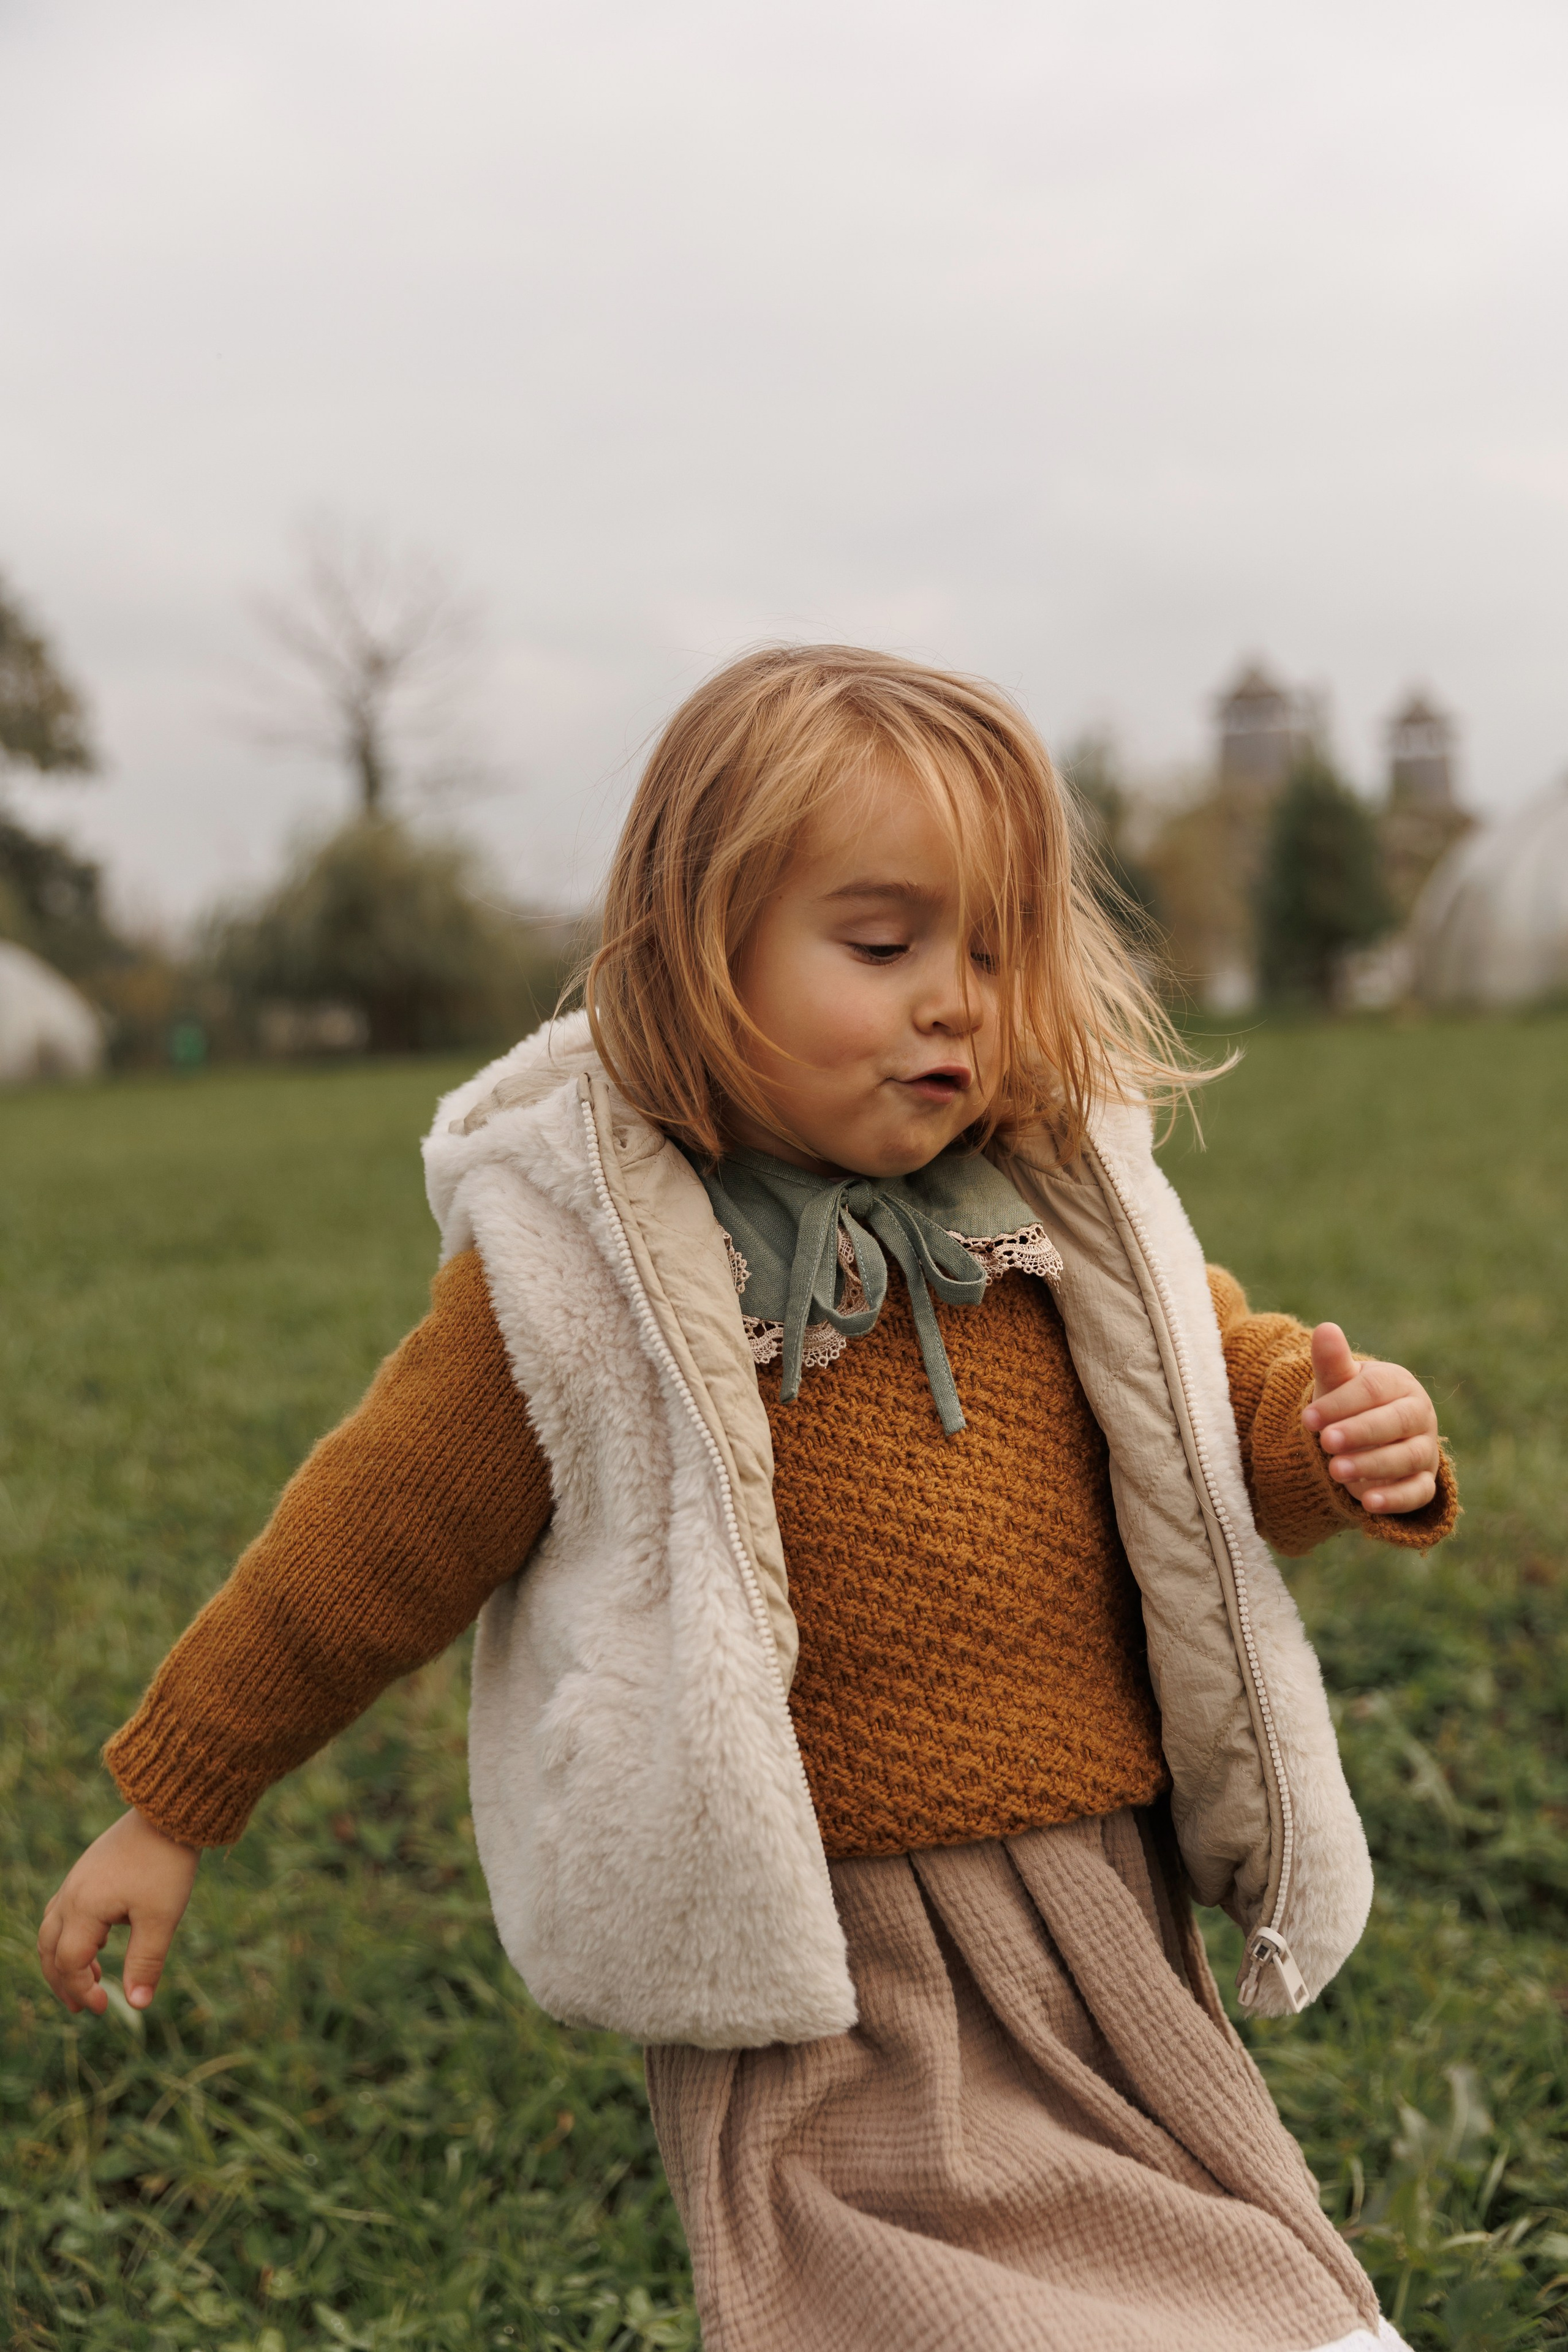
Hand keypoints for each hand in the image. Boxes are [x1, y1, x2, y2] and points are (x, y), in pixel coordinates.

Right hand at [37, 1808, 198, 2015]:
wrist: (168, 1812)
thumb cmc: (165, 1864)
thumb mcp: (160, 1917)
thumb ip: (146, 1962)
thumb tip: (138, 2005)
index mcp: (84, 1909)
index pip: (68, 1963)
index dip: (81, 1990)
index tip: (104, 2009)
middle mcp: (72, 1895)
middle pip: (50, 1949)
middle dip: (63, 1981)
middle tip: (83, 2006)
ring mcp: (77, 1881)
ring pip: (54, 1930)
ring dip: (65, 1959)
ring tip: (91, 1979)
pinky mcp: (88, 1871)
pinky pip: (66, 1911)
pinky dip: (73, 1935)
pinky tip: (99, 1941)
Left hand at [1301, 1324, 1439, 1514]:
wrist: (1364, 1440)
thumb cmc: (1349, 1405)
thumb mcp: (1336, 1385)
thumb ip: (1332, 1362)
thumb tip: (1325, 1328)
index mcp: (1399, 1384)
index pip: (1373, 1391)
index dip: (1341, 1404)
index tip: (1307, 1418)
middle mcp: (1419, 1415)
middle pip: (1395, 1422)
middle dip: (1359, 1433)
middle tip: (1326, 1442)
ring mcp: (1425, 1450)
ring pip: (1407, 1458)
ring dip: (1372, 1465)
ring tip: (1336, 1471)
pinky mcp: (1424, 1482)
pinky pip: (1417, 1493)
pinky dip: (1395, 1499)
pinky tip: (1368, 1504)